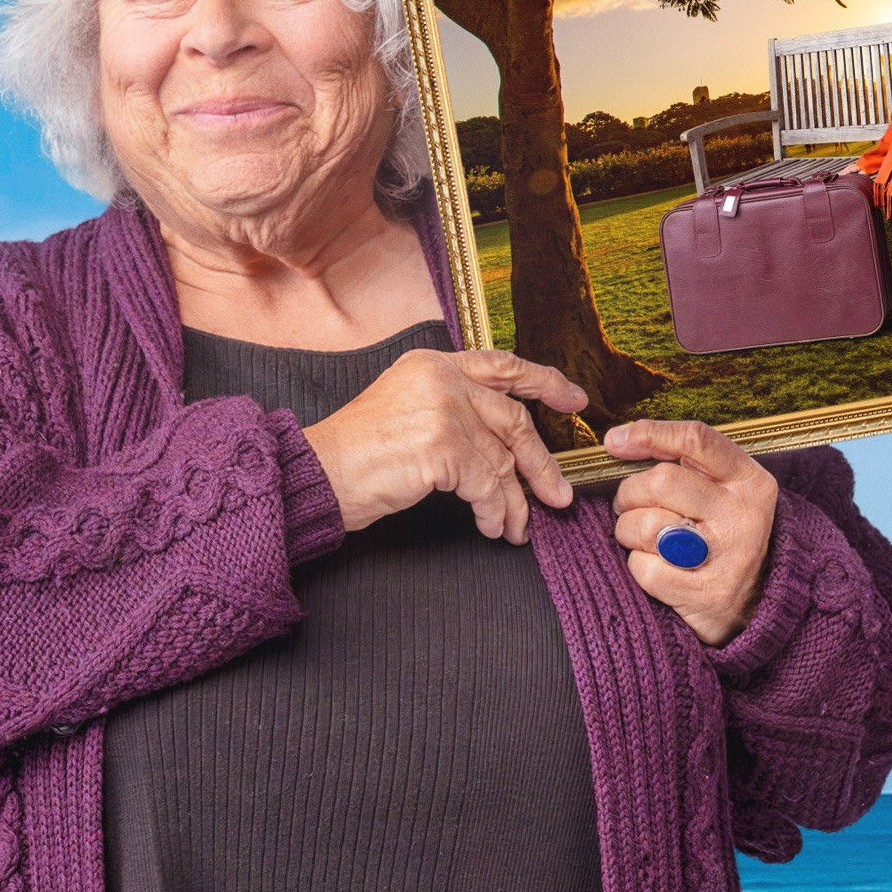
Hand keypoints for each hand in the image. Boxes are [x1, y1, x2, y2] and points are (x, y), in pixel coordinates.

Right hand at [303, 349, 587, 542]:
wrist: (317, 473)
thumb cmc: (355, 455)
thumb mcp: (405, 409)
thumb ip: (451, 409)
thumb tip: (502, 444)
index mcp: (433, 363)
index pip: (502, 365)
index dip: (545, 381)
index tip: (575, 399)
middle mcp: (442, 378)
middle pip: (514, 419)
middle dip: (541, 464)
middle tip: (559, 494)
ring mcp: (444, 409)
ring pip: (502, 460)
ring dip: (514, 501)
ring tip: (514, 527)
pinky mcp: (443, 445)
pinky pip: (487, 485)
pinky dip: (494, 511)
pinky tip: (490, 526)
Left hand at [601, 418, 776, 644]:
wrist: (759, 606)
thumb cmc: (724, 539)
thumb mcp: (725, 495)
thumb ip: (687, 466)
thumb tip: (620, 441)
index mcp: (750, 482)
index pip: (695, 440)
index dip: (649, 434)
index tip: (615, 441)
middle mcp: (743, 515)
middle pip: (661, 481)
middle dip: (629, 494)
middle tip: (630, 507)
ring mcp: (728, 556)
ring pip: (646, 524)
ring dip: (628, 532)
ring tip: (643, 540)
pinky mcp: (707, 593)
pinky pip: (645, 568)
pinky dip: (638, 567)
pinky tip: (657, 569)